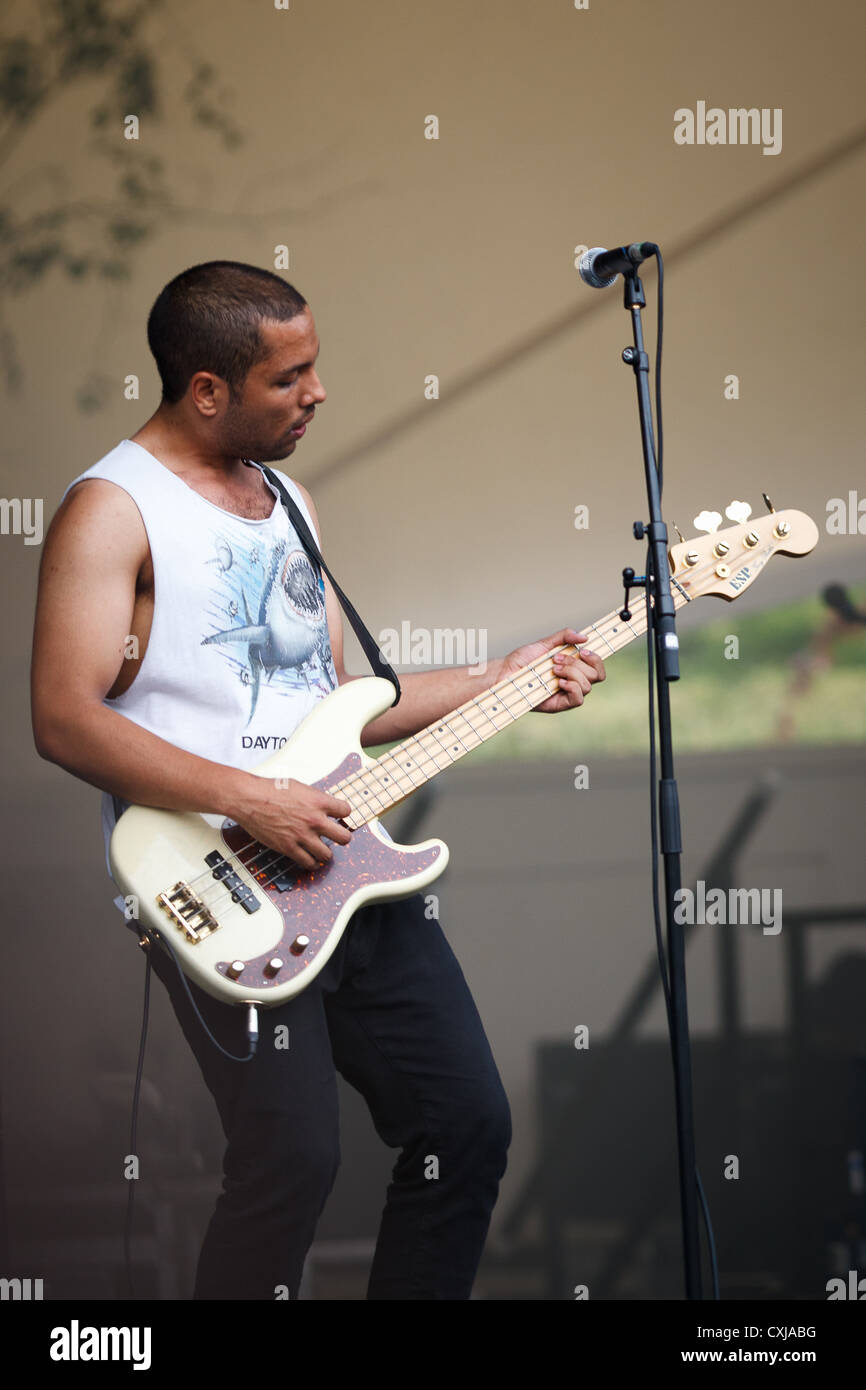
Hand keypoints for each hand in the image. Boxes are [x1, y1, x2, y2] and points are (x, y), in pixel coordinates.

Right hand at [228, 774, 352, 870]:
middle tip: (337, 837)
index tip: (339, 817)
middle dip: (342, 838)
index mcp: (318, 801)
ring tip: (322, 850)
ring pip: (327, 855)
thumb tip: (322, 805)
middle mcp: (314, 820)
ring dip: (325, 853)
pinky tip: (310, 859)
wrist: (249, 799)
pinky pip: (308, 862)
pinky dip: (311, 863)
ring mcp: (302, 836)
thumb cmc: (270, 790)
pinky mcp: (289, 847)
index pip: (346, 811)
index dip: (343, 814)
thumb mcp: (299, 787)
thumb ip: (314, 798)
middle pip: (344, 838)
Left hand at [500, 627, 605, 713]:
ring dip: (572, 673)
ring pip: (588, 686)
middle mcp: (574, 681)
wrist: (506, 673)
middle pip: (596, 676)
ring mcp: (567, 694)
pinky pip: (578, 700)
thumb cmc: (523, 660)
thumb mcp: (545, 644)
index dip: (596, 659)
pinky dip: (572, 687)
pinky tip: (558, 682)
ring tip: (553, 669)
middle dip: (578, 664)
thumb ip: (564, 637)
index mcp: (574, 668)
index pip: (597, 668)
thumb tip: (584, 637)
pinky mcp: (559, 705)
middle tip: (557, 659)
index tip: (583, 650)